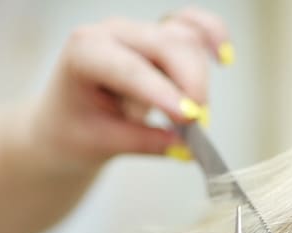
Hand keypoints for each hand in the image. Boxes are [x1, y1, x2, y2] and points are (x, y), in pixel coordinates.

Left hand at [30, 7, 230, 170]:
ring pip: (184, 40)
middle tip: (199, 126)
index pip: (129, 68)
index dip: (162, 91)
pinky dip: (212, 35)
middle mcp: (113, 33)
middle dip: (190, 84)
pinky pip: (192, 26)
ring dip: (197, 78)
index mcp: (85, 52)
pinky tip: (224, 57)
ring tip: (190, 119)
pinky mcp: (160, 38)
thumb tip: (185, 147)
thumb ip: (144, 143)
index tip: (189, 117)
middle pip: (165, 45)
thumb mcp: (101, 143)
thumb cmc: (75, 130)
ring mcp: (139, 32)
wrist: (67, 120)